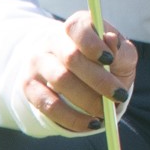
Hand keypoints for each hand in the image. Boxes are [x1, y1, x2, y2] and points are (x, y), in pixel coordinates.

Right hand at [21, 10, 135, 134]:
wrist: (77, 74)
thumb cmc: (104, 62)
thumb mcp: (119, 54)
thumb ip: (120, 50)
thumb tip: (111, 41)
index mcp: (76, 26)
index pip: (77, 27)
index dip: (93, 43)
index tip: (109, 60)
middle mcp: (52, 40)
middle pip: (71, 57)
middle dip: (98, 80)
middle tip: (118, 96)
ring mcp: (37, 62)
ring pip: (60, 81)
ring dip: (87, 100)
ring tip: (106, 112)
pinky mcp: (29, 86)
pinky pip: (49, 105)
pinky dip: (72, 118)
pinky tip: (90, 123)